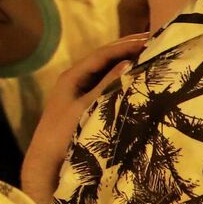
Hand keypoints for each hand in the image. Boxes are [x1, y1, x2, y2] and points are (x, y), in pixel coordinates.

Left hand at [21, 33, 147, 203]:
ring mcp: (79, 95)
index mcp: (72, 77)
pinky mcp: (85, 109)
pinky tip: (137, 82)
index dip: (126, 45)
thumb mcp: (88, 107)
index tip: (150, 38)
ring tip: (151, 57)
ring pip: (106, 74)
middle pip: (104, 61)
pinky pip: (107, 89)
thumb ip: (107, 85)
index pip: (102, 54)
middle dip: (128, 51)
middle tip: (155, 42)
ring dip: (126, 65)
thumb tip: (129, 62)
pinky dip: (122, 82)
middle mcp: (74, 82)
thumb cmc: (64, 134)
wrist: (47, 165)